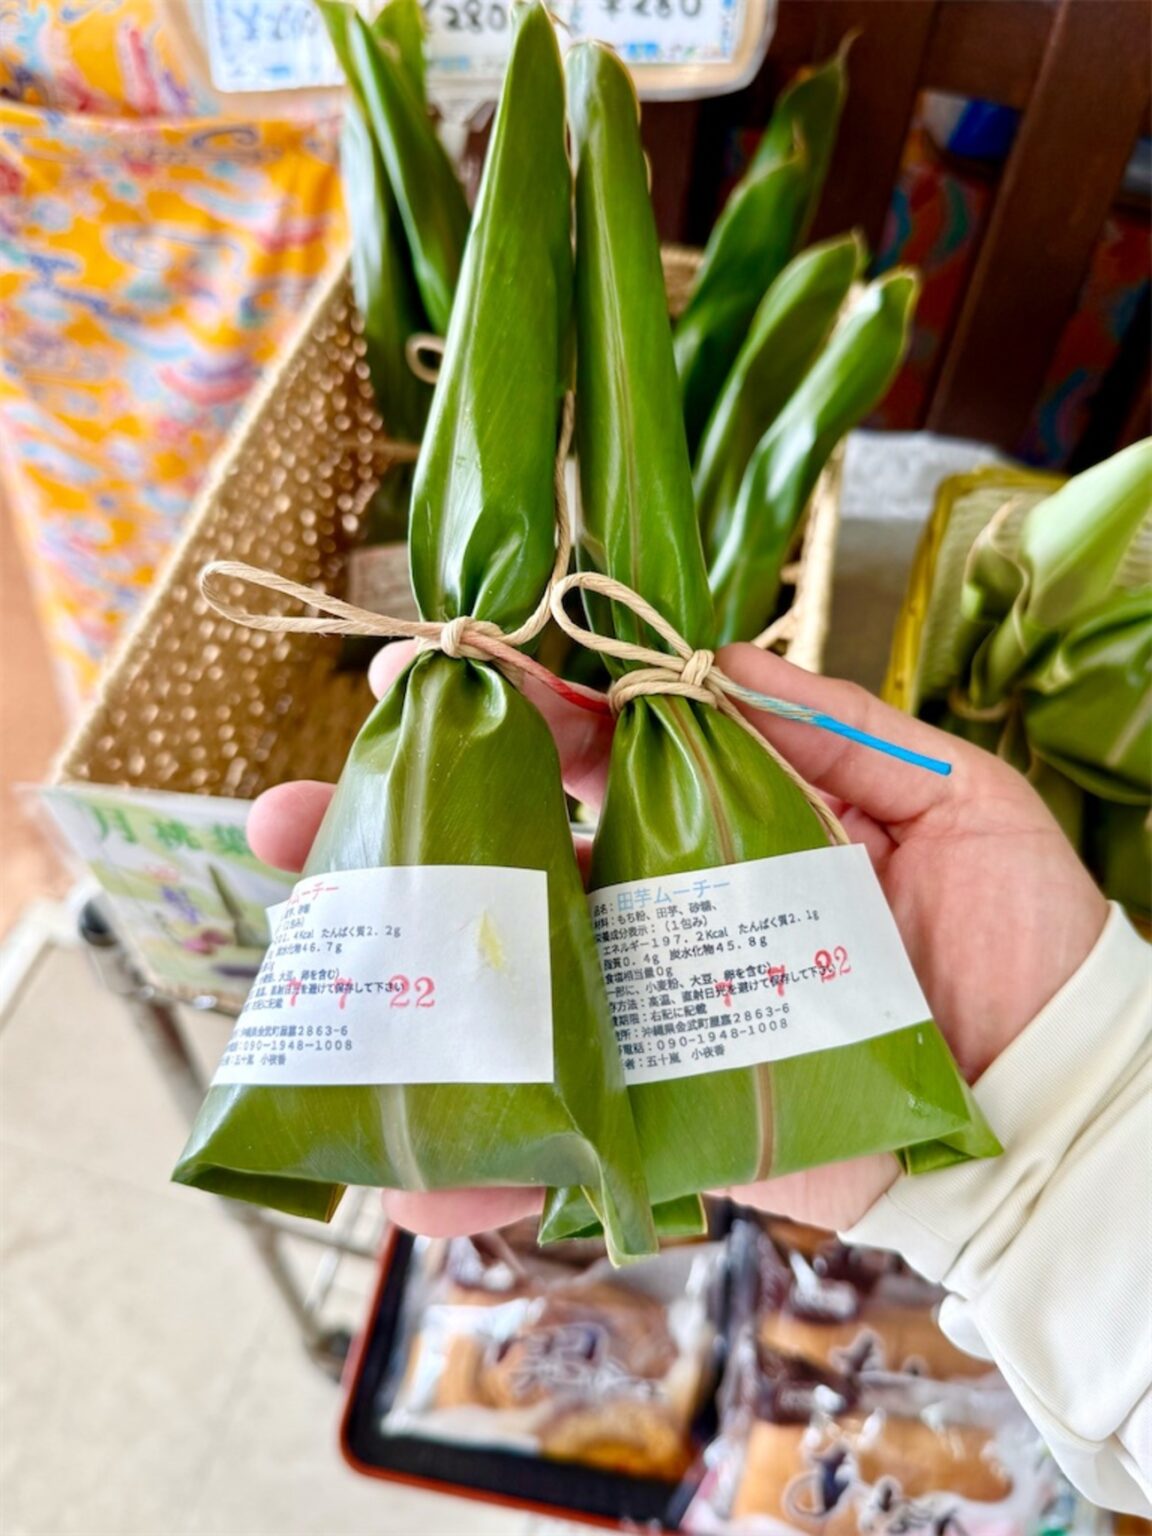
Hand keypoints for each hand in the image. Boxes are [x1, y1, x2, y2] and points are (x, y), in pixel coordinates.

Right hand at [247, 643, 1108, 1236]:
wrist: (1062, 1101)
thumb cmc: (1022, 936)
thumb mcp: (947, 792)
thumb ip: (825, 721)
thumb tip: (698, 651)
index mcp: (724, 821)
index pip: (592, 756)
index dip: (509, 713)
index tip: (430, 673)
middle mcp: (673, 913)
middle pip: (517, 870)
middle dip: (399, 840)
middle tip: (291, 819)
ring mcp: (662, 1018)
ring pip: (515, 994)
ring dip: (405, 988)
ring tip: (310, 974)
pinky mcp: (675, 1120)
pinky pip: (569, 1133)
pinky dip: (490, 1159)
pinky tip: (414, 1172)